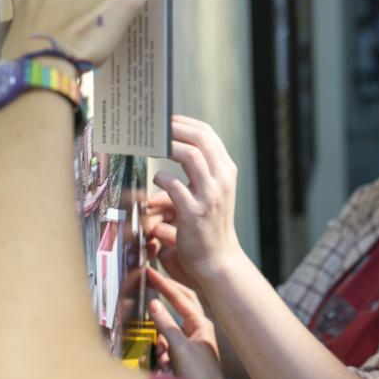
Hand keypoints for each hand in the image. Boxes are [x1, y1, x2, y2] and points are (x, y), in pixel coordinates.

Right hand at [146, 267, 224, 378]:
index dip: (165, 284)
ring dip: (160, 340)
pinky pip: (166, 349)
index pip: (182, 297)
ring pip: (168, 331)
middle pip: (179, 306)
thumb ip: (166, 326)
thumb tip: (154, 304)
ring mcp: (191, 344)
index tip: (150, 273)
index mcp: (202, 324)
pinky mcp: (183, 359)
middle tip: (149, 283)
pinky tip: (164, 370)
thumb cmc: (200, 377)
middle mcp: (199, 331)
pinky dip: (161, 355)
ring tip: (163, 358)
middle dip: (165, 299)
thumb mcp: (180, 349)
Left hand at [152, 115, 244, 278]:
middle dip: (175, 129)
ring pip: (190, 155)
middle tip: (154, 129)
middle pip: (201, 139)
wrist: (217, 258)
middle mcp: (222, 179)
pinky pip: (174, 185)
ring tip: (151, 147)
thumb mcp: (213, 191)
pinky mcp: (194, 212)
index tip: (166, 121)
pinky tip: (156, 179)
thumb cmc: (210, 222)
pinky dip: (161, 177)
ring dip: (168, 147)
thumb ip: (201, 169)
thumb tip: (176, 144)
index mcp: (227, 170)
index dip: (185, 123)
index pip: (209, 135)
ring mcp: (210, 195)